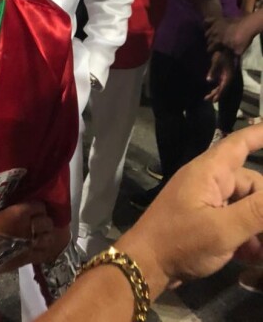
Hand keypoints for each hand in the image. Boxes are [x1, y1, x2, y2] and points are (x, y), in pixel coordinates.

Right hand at [0, 202, 54, 267]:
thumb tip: (27, 212)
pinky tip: (40, 248)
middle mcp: (29, 225)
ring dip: (47, 236)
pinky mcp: (30, 257)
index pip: (40, 206)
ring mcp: (32, 242)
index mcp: (20, 212)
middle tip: (40, 225)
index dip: (39, 209)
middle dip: (45, 223)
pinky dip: (44, 249)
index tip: (36, 211)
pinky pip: (44, 252)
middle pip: (47, 222)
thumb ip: (18, 212)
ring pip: (49, 237)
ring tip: (42, 237)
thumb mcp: (3, 213)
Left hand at [117, 124, 262, 298]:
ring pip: (246, 206)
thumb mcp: (223, 229)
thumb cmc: (180, 242)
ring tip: (261, 251)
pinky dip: (247, 236)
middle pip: (252, 184)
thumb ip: (257, 212)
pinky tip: (252, 255)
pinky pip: (235, 221)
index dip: (258, 134)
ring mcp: (207, 201)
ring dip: (258, 227)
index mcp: (209, 172)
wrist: (147, 265)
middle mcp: (209, 181)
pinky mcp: (206, 220)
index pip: (239, 144)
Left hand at [205, 49, 233, 101]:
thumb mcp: (217, 61)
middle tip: (206, 99)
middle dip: (215, 95)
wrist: (228, 48)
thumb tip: (208, 81)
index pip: (223, 88)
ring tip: (207, 97)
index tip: (213, 101)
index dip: (218, 95)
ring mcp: (226, 77)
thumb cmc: (222, 54)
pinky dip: (216, 88)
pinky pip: (221, 84)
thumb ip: (213, 71)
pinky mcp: (224, 75)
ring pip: (221, 87)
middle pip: (222, 89)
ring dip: (215, 92)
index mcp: (228, 76)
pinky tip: (212, 91)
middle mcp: (228, 78)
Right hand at [207, 15, 258, 55]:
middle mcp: (215, 34)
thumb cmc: (243, 39)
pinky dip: (207, 22)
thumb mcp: (239, 51)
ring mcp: (216, 26)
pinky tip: (206, 23)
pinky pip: (209, 20)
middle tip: (213, 45)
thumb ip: (232, 56)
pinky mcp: (220, 20)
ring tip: (211, 37)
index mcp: (218, 42)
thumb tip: (229, 61)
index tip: (211, 52)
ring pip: (208, 31)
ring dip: (208, 35)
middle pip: (208, 40)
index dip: (210, 50)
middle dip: (210, 43)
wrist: (248, 26)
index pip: (210, 48)